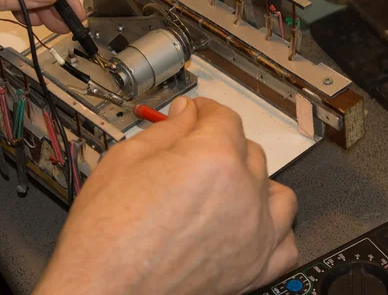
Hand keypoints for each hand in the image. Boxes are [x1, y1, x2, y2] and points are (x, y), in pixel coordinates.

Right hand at [36, 97, 297, 294]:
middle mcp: (243, 194)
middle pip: (248, 150)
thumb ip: (166, 130)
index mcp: (213, 159)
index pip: (223, 117)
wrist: (102, 287)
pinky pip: (285, 240)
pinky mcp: (254, 270)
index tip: (195, 114)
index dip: (205, 111)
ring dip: (253, 181)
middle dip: (221, 142)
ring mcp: (255, 235)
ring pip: (275, 190)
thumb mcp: (126, 159)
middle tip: (192, 151)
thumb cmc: (106, 232)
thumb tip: (186, 114)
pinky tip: (246, 222)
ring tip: (223, 185)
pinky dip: (272, 227)